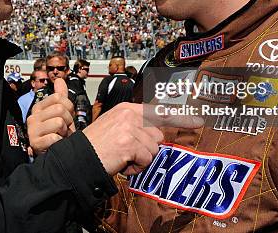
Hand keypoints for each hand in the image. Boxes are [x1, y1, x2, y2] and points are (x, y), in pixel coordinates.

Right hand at [27, 78, 74, 155]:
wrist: (53, 152)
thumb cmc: (57, 132)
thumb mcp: (60, 112)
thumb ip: (61, 96)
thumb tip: (60, 80)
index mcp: (39, 107)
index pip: (58, 97)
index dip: (69, 107)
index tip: (66, 116)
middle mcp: (33, 117)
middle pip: (60, 109)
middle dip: (68, 120)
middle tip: (64, 128)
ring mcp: (32, 130)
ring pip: (59, 122)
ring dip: (64, 132)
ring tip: (60, 136)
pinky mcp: (35, 143)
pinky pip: (55, 138)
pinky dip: (60, 142)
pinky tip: (56, 143)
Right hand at [83, 102, 202, 175]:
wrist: (78, 158)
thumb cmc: (95, 146)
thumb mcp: (114, 126)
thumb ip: (135, 126)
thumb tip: (158, 136)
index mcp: (126, 109)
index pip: (159, 112)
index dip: (180, 118)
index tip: (198, 121)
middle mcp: (129, 116)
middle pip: (157, 136)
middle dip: (147, 149)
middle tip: (128, 153)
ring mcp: (129, 129)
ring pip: (152, 150)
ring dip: (140, 160)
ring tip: (121, 158)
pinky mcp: (129, 144)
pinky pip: (145, 160)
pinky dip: (135, 167)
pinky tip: (121, 163)